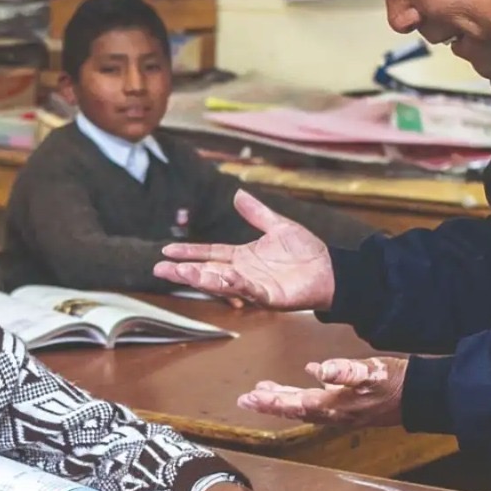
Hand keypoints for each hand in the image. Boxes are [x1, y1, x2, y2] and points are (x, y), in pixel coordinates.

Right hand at [153, 190, 334, 310]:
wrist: (331, 269)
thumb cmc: (306, 251)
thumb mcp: (278, 226)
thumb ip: (256, 213)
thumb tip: (237, 193)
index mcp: (242, 256)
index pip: (209, 253)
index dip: (189, 252)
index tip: (167, 250)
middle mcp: (243, 273)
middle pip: (207, 271)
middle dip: (183, 271)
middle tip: (159, 269)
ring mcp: (254, 286)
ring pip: (222, 284)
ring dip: (201, 279)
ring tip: (181, 273)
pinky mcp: (269, 297)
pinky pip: (249, 290)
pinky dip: (236, 285)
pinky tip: (223, 278)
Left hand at [239, 356, 407, 427]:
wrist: (421, 396)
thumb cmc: (395, 384)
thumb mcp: (370, 373)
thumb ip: (345, 372)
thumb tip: (319, 369)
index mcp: (334, 404)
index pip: (295, 404)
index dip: (272, 401)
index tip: (251, 397)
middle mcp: (334, 411)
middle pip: (294, 408)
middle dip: (269, 403)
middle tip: (245, 399)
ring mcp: (342, 409)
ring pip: (305, 406)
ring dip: (283, 399)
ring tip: (262, 392)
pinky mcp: (351, 402)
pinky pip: (323, 397)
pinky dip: (311, 389)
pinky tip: (309, 375)